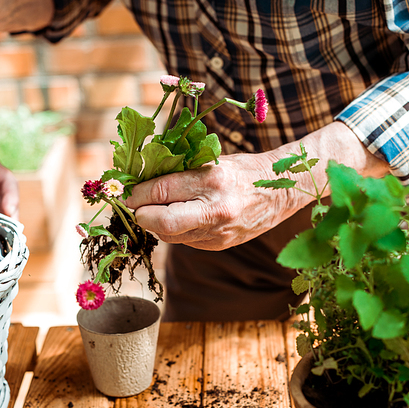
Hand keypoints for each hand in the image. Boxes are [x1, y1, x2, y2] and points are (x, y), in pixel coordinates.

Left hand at [126, 152, 296, 249]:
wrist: (281, 191)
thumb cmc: (242, 170)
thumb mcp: (211, 161)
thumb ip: (179, 172)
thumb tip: (140, 180)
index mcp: (213, 181)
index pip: (162, 191)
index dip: (138, 194)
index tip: (128, 191)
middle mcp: (216, 210)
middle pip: (162, 223)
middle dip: (141, 215)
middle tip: (133, 206)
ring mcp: (219, 233)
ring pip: (170, 236)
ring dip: (155, 223)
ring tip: (153, 209)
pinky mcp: (219, 246)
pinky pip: (185, 241)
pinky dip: (174, 230)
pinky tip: (178, 217)